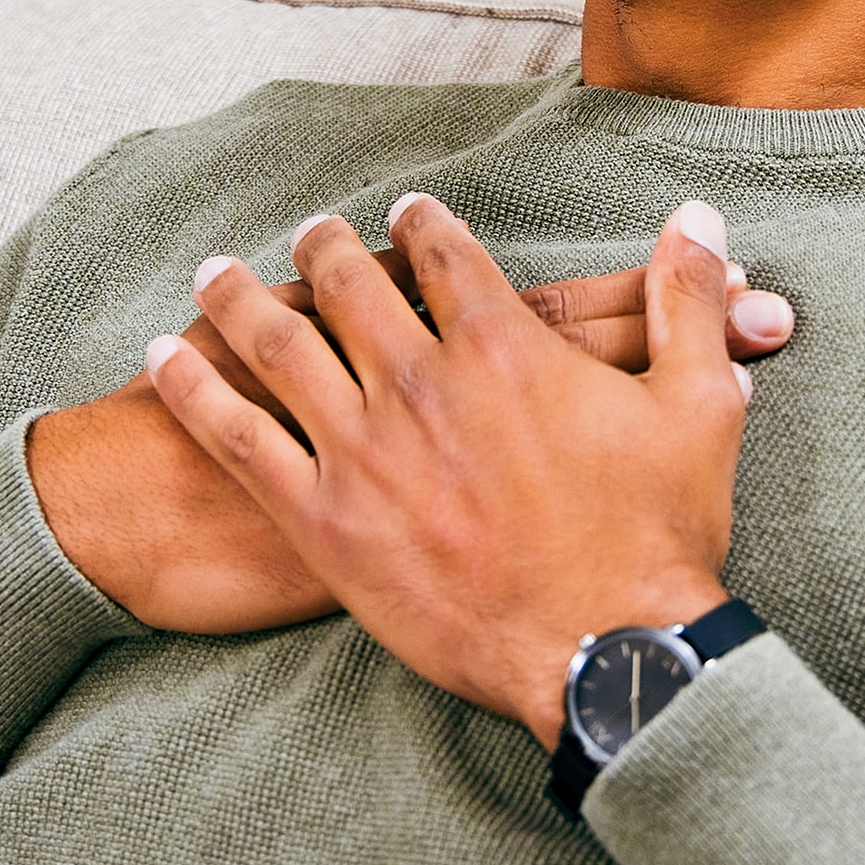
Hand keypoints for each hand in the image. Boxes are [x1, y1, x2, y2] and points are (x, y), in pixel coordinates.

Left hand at [29, 245, 790, 636]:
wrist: (604, 653)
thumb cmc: (656, 538)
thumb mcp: (700, 407)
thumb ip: (688, 301)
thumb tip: (699, 216)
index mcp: (504, 346)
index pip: (447, 256)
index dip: (422, 224)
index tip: (404, 212)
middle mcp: (421, 381)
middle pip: (352, 285)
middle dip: (327, 247)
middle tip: (309, 233)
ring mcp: (365, 450)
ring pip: (281, 344)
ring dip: (242, 296)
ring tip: (217, 271)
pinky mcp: (324, 520)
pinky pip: (238, 439)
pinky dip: (194, 389)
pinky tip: (163, 354)